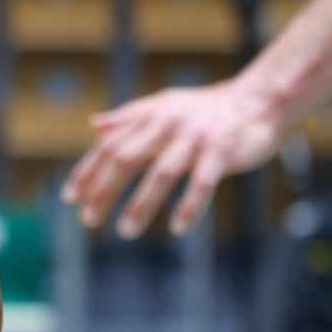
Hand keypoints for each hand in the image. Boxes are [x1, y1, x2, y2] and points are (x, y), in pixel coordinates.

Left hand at [62, 77, 287, 237]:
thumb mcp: (165, 105)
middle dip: (104, 190)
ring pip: (162, 173)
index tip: (71, 199)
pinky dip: (189, 205)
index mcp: (151, 115)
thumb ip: (129, 116)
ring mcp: (195, 137)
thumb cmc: (208, 109)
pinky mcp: (222, 150)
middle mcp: (168, 124)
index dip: (88, 171)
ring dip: (141, 204)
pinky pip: (202, 182)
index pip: (111, 145)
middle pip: (127, 158)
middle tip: (89, 220)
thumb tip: (94, 126)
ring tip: (125, 231)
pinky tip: (177, 228)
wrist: (260, 99)